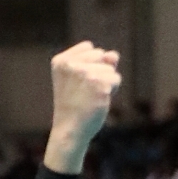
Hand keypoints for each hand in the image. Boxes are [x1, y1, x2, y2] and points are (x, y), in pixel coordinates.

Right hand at [43, 42, 121, 172]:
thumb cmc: (76, 105)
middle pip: (101, 56)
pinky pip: (116, 79)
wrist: (71, 130)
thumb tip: (114, 55)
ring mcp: (85, 74)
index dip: (91, 64)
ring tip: (92, 96)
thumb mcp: (81, 79)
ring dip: (107, 82)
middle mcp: (71, 65)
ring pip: (110, 68)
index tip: (79, 82)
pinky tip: (100, 100)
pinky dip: (113, 90)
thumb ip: (98, 62)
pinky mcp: (99, 85)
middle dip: (100, 71)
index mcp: (61, 61)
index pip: (89, 48)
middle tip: (86, 91)